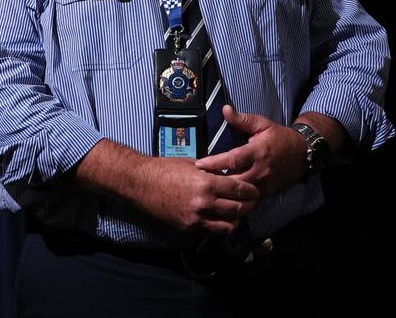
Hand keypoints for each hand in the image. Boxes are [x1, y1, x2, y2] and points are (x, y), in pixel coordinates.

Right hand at [130, 156, 258, 234]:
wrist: (140, 183)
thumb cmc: (164, 169)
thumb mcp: (192, 164)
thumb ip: (212, 172)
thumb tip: (229, 175)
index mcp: (206, 183)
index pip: (238, 189)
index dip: (250, 190)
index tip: (255, 190)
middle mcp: (204, 203)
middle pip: (238, 209)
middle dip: (248, 205)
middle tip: (251, 201)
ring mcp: (196, 218)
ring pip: (228, 225)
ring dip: (236, 219)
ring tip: (236, 213)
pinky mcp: (188, 227)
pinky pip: (212, 231)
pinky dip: (220, 226)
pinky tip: (220, 219)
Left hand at [194, 105, 305, 196]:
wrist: (302, 154)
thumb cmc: (279, 137)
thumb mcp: (262, 124)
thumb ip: (242, 119)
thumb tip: (224, 109)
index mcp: (258, 151)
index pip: (233, 159)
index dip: (215, 162)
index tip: (199, 164)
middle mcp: (261, 170)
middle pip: (235, 180)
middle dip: (216, 180)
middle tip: (198, 180)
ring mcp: (264, 184)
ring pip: (241, 193)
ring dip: (224, 191)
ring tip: (206, 189)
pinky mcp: (267, 193)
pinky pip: (248, 200)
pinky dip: (235, 200)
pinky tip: (221, 199)